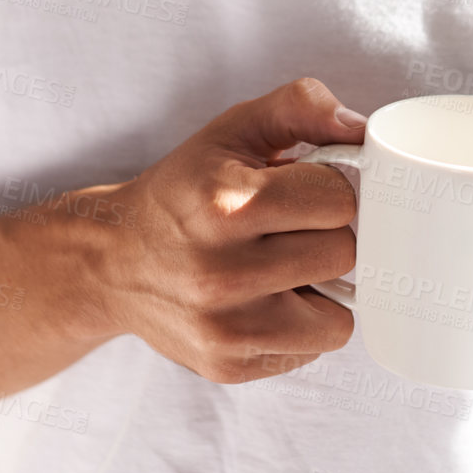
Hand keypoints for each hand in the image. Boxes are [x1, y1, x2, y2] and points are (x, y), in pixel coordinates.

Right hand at [97, 78, 365, 383]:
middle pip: (342, 254)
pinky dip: (301, 322)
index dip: (326, 188)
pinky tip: (265, 299)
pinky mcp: (230, 366)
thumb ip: (301, 106)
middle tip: (287, 227)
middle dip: (323, 234)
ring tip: (279, 264)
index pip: (338, 199)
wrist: (112, 261)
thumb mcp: (233, 130)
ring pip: (340, 313)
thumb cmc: (184, 189)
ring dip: (319, 285)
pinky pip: (315, 347)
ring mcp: (226, 328)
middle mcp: (223, 272)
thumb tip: (361, 128)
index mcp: (226, 205)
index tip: (300, 189)